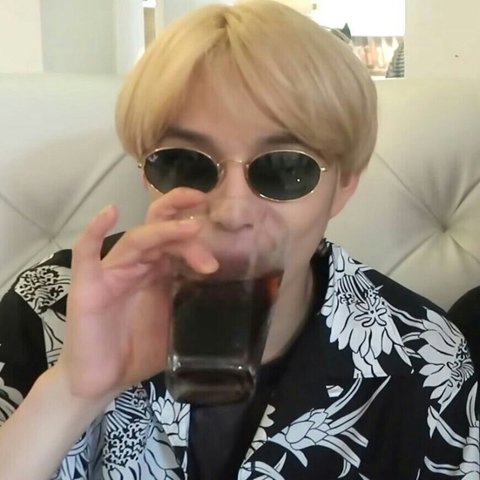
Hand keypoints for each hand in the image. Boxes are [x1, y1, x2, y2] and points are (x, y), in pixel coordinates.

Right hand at [57, 188, 217, 399]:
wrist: (101, 381)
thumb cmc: (138, 352)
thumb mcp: (177, 326)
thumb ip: (195, 307)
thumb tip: (234, 301)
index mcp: (157, 273)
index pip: (177, 244)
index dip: (196, 244)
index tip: (218, 258)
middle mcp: (136, 266)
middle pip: (159, 232)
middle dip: (183, 225)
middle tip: (204, 216)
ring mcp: (111, 273)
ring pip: (137, 240)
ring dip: (163, 231)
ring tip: (189, 228)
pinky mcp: (87, 285)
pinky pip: (86, 253)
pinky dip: (94, 231)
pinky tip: (110, 212)